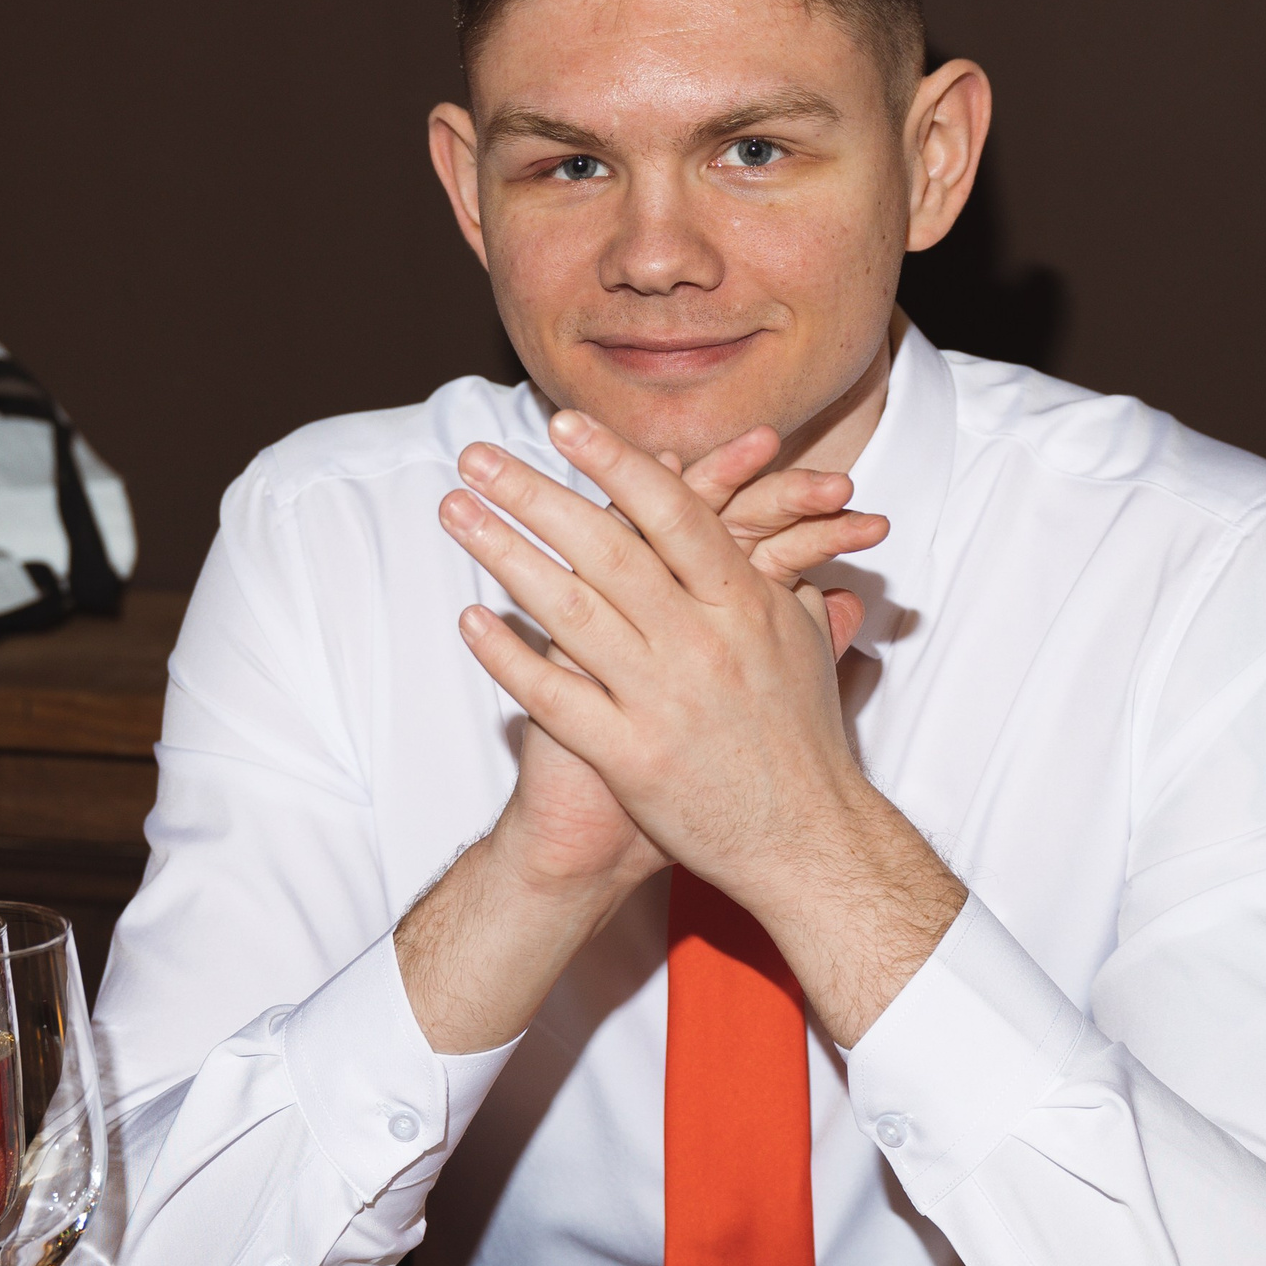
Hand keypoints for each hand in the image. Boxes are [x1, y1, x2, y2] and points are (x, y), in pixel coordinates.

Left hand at [493, 428, 885, 905]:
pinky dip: (508, 656)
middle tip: (478, 456)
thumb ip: (764, 565)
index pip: (671, 512)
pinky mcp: (632, 757)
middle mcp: (702, 643)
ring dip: (505, 555)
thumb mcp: (798, 634)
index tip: (562, 426)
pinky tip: (469, 618)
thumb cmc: (802, 733)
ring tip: (457, 513)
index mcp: (745, 603)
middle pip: (606, 549)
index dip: (616, 463)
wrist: (808, 839)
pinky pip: (554, 697)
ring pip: (569, 612)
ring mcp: (663, 700)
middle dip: (536, 494)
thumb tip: (740, 507)